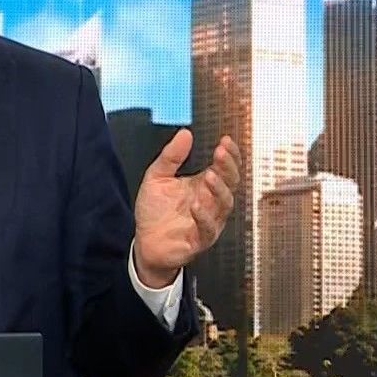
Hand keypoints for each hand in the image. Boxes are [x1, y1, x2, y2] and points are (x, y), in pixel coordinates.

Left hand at [134, 129, 242, 287]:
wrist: (145, 243)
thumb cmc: (155, 212)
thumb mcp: (157, 176)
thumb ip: (171, 156)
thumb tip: (185, 134)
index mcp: (203, 185)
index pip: (225, 167)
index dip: (229, 154)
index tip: (225, 140)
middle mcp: (210, 201)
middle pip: (231, 182)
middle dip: (228, 166)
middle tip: (221, 153)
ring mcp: (208, 220)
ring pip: (224, 204)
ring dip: (219, 189)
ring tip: (209, 176)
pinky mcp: (200, 239)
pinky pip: (209, 229)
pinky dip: (204, 217)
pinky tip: (196, 205)